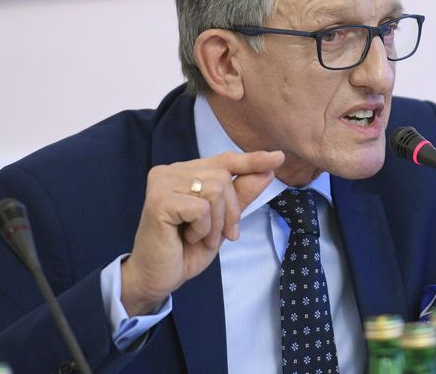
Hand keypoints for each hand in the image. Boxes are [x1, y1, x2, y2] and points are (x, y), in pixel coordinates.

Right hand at [120, 150, 283, 314]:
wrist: (157, 277)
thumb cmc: (185, 249)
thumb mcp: (222, 222)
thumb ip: (240, 196)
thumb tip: (266, 171)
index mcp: (185, 172)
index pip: (225, 161)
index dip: (252, 160)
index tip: (278, 157)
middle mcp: (171, 171)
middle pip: (224, 177)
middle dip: (230, 211)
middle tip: (219, 236)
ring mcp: (162, 183)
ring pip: (215, 190)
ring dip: (216, 223)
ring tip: (200, 238)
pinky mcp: (159, 200)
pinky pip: (202, 208)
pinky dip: (203, 229)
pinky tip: (187, 238)